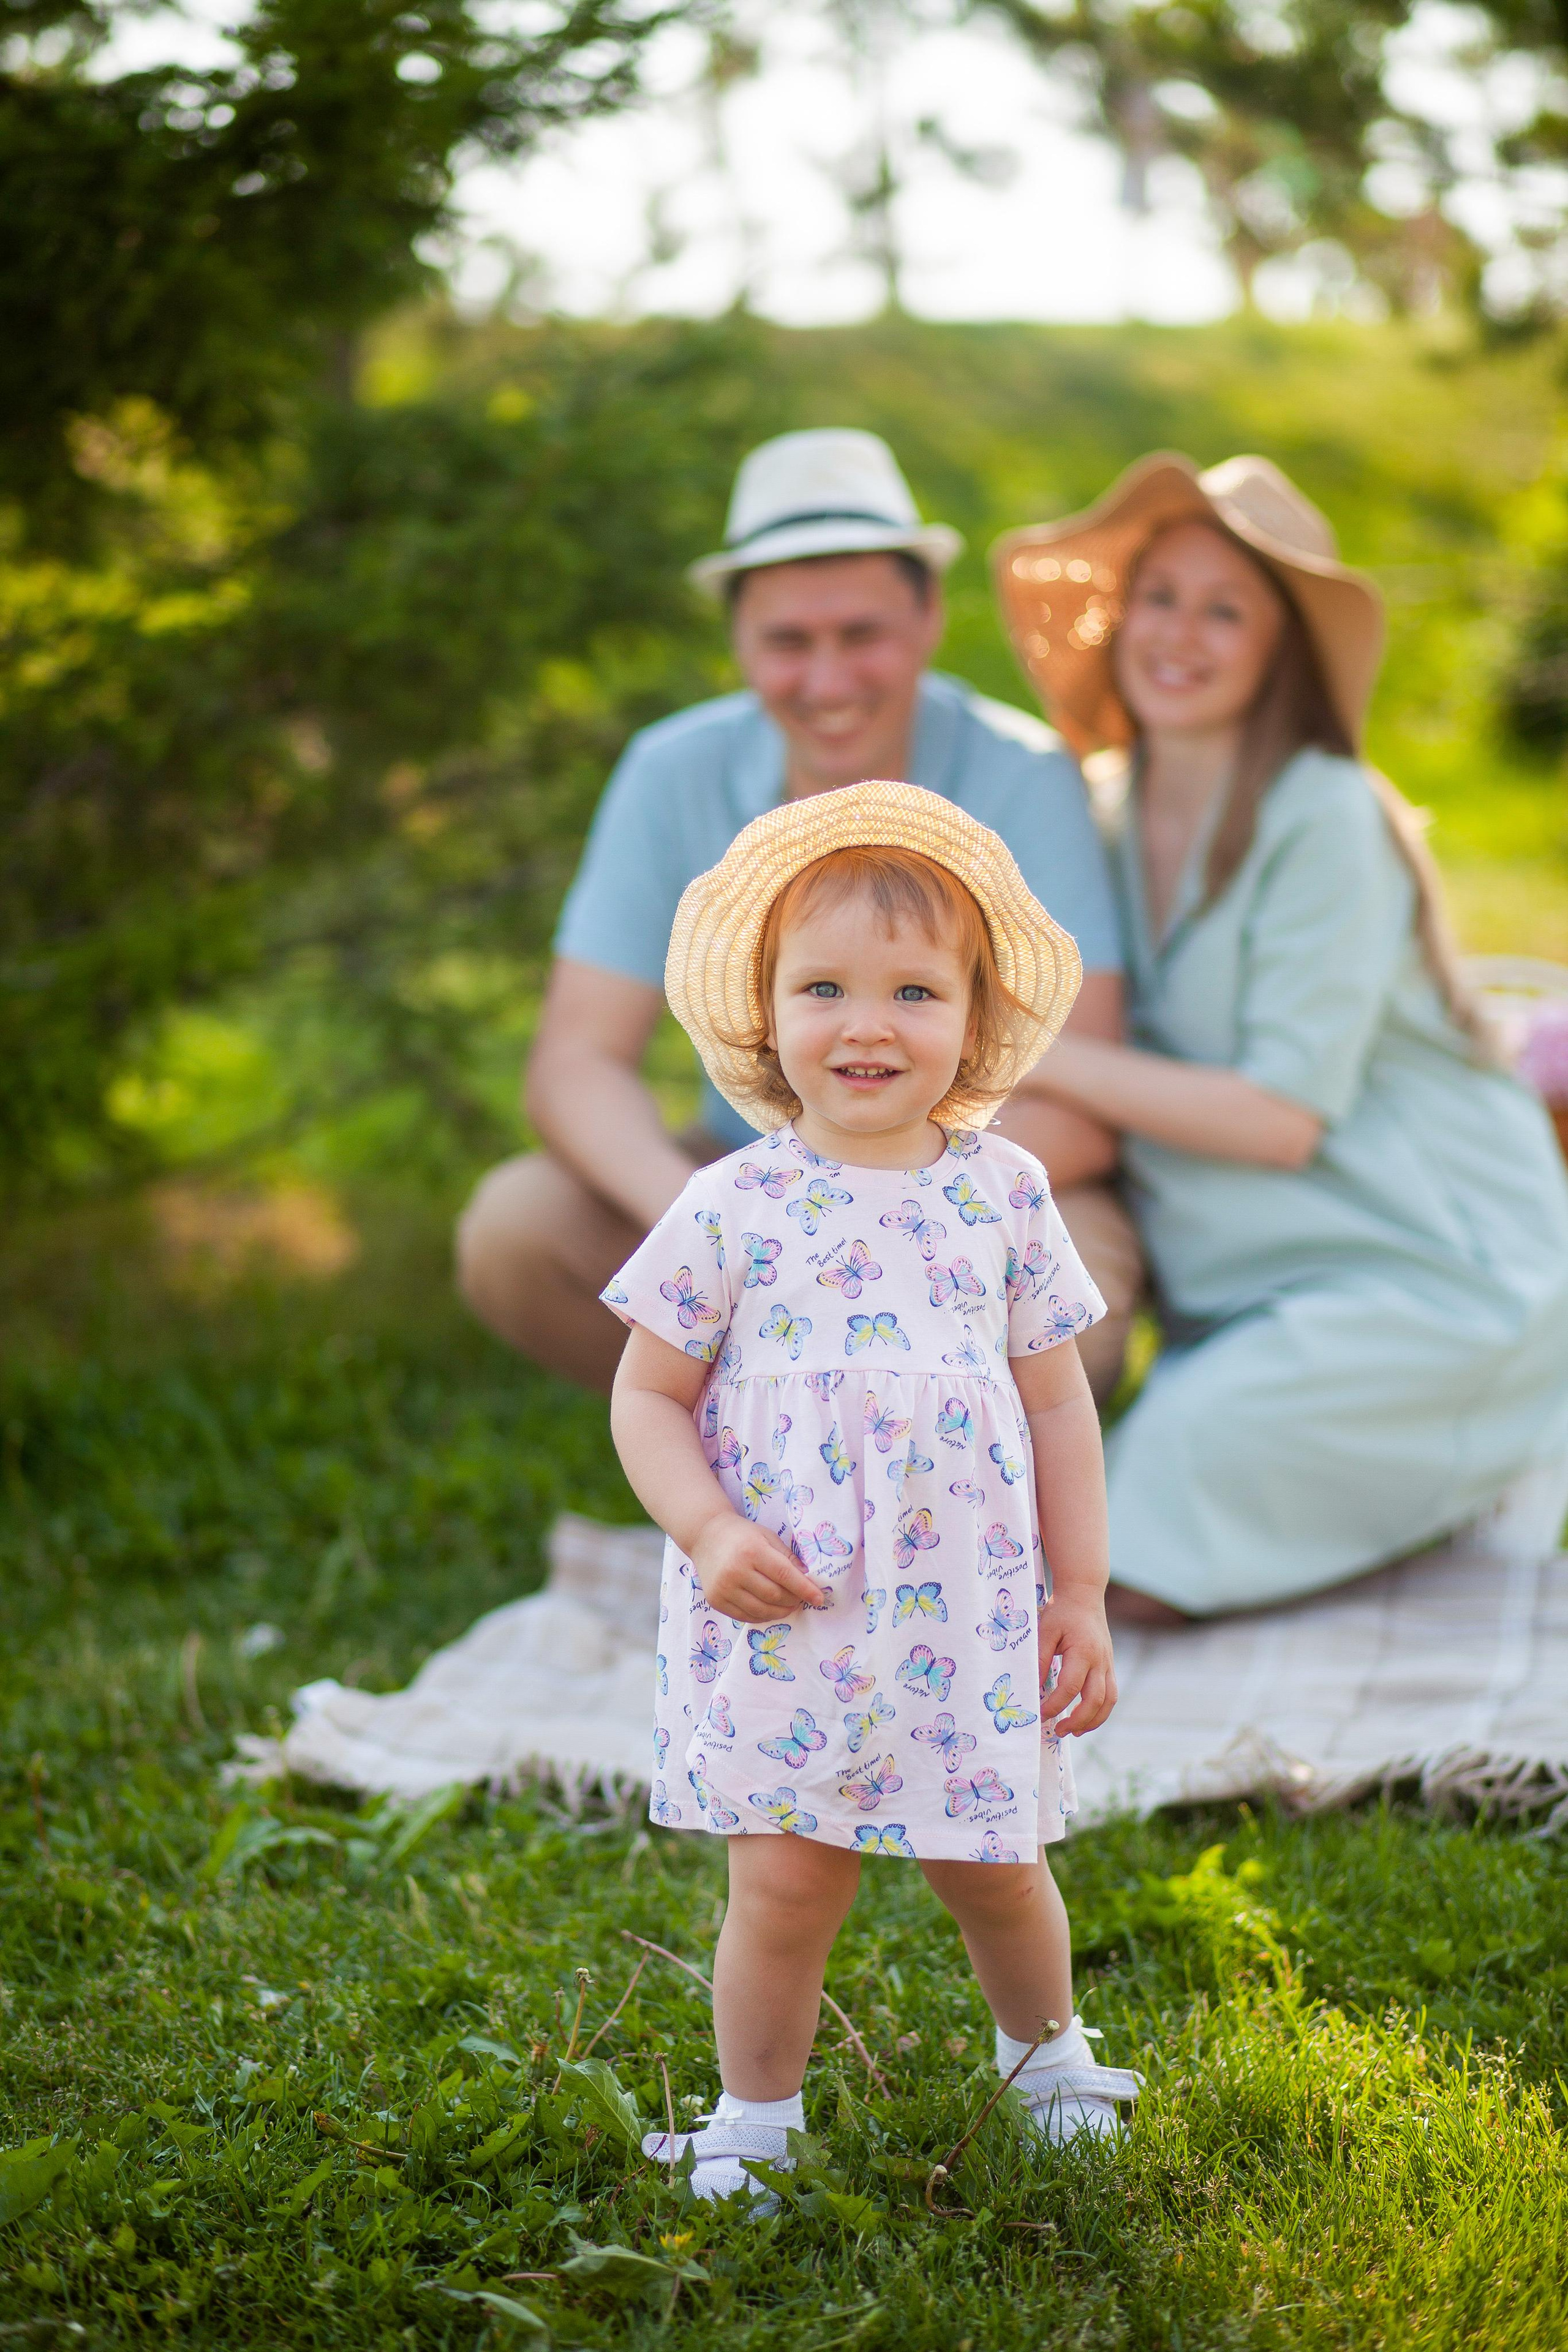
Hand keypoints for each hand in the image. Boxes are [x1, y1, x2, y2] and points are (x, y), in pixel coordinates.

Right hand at [689, 1513, 826, 1624]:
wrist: (706, 1536)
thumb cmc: (742, 1535)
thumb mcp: (767, 1537)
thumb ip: (787, 1558)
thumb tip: (808, 1579)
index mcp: (752, 1550)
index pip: (784, 1574)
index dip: (804, 1589)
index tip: (819, 1598)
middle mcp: (736, 1570)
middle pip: (774, 1595)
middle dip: (793, 1600)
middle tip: (801, 1599)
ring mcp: (724, 1588)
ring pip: (761, 1610)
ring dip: (780, 1611)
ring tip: (789, 1606)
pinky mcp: (715, 1600)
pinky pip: (745, 1616)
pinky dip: (763, 1616)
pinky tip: (771, 1609)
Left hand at [1037, 1588, 1116, 1734]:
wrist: (1084, 1595)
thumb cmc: (1061, 1612)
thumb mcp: (1045, 1631)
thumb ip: (1040, 1659)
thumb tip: (1033, 1688)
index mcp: (1083, 1651)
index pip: (1070, 1687)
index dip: (1055, 1705)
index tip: (1040, 1714)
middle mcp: (1100, 1661)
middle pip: (1094, 1700)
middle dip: (1077, 1721)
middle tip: (1058, 1731)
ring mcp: (1108, 1664)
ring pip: (1108, 1701)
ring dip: (1093, 1721)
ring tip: (1073, 1732)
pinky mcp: (1109, 1665)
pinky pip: (1111, 1694)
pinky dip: (1101, 1711)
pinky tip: (1087, 1719)